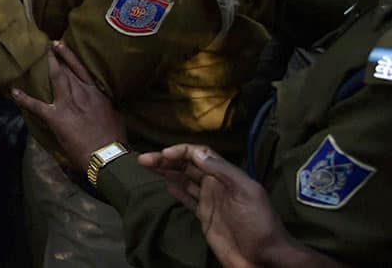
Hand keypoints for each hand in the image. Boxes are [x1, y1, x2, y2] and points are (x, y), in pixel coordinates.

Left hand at [11, 41, 123, 170]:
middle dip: (56, 56)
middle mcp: (81, 93)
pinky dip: (24, 99)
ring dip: (47, 66)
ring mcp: (67, 104)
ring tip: (38, 56)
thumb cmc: (114, 139)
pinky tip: (14, 92)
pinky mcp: (56, 117)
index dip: (69, 56)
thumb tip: (106, 105)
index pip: (80, 69)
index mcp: (95, 94)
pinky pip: (36, 106)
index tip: (60, 45)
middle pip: (66, 69)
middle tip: (47, 44)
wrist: (106, 153)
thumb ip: (107, 107)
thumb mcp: (115, 117)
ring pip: (55, 78)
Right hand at [138, 144, 300, 267]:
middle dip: (166, 160)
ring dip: (166, 171)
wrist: (265, 258)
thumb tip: (197, 153)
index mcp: (226, 175)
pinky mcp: (205, 217)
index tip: (163, 155)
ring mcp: (209, 201)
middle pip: (187, 165)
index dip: (181, 151)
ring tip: (147, 166)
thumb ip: (222, 171)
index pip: (200, 155)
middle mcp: (216, 184)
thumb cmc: (259, 223)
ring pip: (183, 179)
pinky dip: (176, 190)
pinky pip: (187, 199)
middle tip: (144, 159)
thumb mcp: (246, 192)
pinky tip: (165, 185)